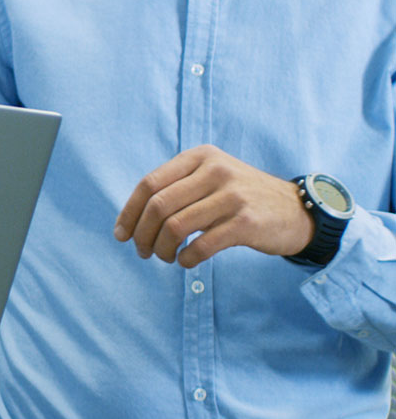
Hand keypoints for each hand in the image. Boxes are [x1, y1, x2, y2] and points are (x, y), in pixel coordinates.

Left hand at [113, 145, 312, 267]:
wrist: (297, 210)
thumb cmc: (241, 197)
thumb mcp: (210, 177)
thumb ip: (176, 188)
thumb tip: (131, 219)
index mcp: (199, 156)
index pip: (149, 183)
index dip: (130, 212)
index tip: (121, 234)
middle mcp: (214, 170)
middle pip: (158, 205)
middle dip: (142, 233)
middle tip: (142, 252)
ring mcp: (232, 195)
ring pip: (176, 226)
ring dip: (162, 249)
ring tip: (165, 257)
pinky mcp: (246, 222)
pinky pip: (201, 245)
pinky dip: (186, 259)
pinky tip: (185, 262)